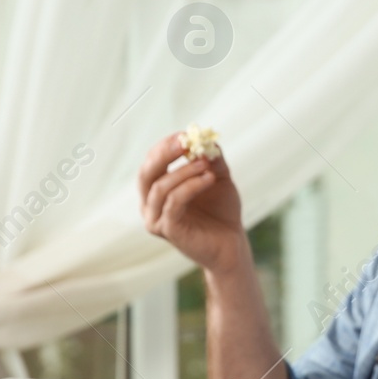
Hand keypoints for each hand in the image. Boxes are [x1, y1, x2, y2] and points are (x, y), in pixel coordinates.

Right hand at [137, 132, 245, 272]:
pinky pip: (174, 202)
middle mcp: (150, 205)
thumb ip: (211, 159)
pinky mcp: (168, 230)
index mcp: (156, 190)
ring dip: (183, 171)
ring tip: (205, 164)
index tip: (184, 134)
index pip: (151, 162)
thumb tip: (206, 139)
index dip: (165, 146)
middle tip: (184, 141)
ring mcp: (156, 219)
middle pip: (146, 173)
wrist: (231, 244)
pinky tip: (209, 178)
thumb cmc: (221, 212)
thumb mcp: (218, 178)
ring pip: (160, 187)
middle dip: (164, 153)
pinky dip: (191, 186)